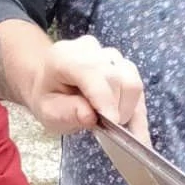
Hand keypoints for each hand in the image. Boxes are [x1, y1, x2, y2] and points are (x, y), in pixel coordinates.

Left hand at [20, 34, 148, 141]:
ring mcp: (110, 54)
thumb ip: (67, 113)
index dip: (106, 100)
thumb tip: (91, 117)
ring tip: (113, 124)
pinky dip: (137, 111)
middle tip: (106, 128)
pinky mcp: (123, 64)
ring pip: (132, 81)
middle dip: (118, 109)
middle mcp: (92, 50)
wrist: (49, 81)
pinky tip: (136, 133)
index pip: (94, 74)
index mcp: (66, 57)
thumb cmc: (48, 97)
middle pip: (119, 78)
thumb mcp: (47, 111)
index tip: (112, 123)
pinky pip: (137, 87)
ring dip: (128, 109)